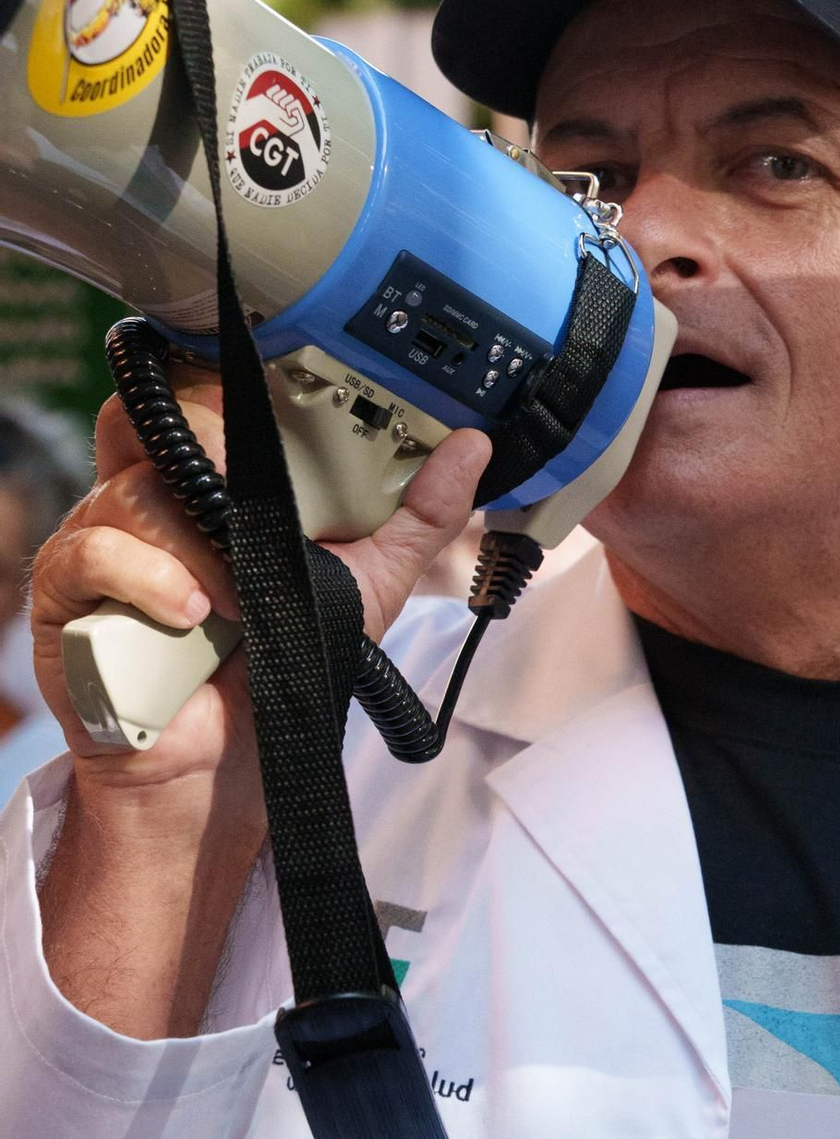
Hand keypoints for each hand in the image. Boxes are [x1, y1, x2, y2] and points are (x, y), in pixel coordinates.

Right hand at [33, 365, 488, 1039]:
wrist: (230, 759)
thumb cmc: (284, 659)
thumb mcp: (366, 584)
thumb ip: (418, 516)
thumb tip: (472, 447)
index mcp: (211, 477)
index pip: (199, 393)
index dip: (225, 379)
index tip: (272, 393)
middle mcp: (151, 493)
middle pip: (153, 419)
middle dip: (207, 437)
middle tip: (251, 480)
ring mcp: (102, 538)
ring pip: (132, 492)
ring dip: (195, 542)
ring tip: (237, 600)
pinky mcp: (68, 596)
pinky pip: (88, 556)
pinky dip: (145, 578)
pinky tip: (189, 613)